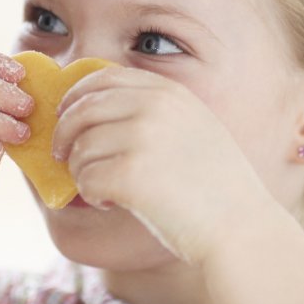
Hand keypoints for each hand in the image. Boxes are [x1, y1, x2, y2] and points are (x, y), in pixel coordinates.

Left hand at [53, 66, 270, 263]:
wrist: (241, 227)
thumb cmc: (215, 186)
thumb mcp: (192, 127)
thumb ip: (152, 111)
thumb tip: (89, 108)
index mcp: (168, 92)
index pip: (102, 76)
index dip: (75, 95)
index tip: (66, 114)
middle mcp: (154, 107)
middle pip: (82, 109)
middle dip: (64, 133)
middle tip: (62, 155)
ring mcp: (142, 138)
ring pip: (80, 148)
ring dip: (81, 171)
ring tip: (105, 189)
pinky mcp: (131, 174)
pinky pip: (86, 179)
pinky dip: (92, 194)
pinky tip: (113, 203)